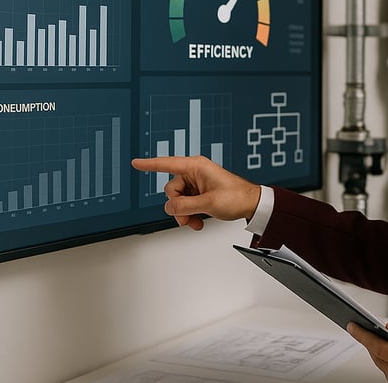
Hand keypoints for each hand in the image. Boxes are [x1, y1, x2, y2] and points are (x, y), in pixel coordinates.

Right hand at [131, 156, 260, 229]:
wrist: (251, 205)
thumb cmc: (237, 197)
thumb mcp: (208, 203)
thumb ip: (185, 206)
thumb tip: (169, 208)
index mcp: (196, 166)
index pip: (167, 164)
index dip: (150, 164)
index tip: (136, 163)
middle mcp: (195, 172)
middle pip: (171, 190)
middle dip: (177, 206)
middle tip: (187, 217)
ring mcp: (197, 183)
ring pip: (177, 200)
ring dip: (184, 213)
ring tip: (195, 222)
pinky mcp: (199, 193)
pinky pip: (185, 204)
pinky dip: (189, 215)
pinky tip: (197, 223)